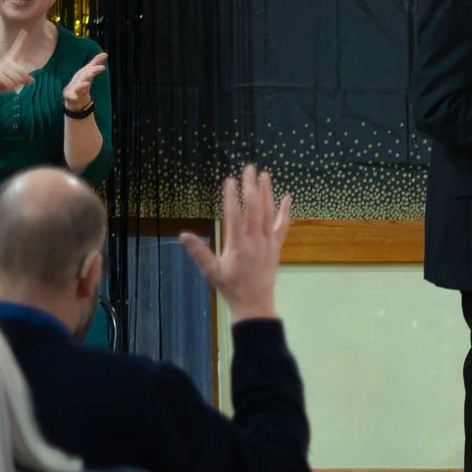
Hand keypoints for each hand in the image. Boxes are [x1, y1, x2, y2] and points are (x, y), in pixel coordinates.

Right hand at [0, 29, 38, 101]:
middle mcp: (5, 62)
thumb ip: (22, 80)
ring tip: (5, 84)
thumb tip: (32, 80)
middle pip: (23, 71)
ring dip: (14, 84)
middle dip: (21, 80)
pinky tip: (2, 85)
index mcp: (8, 61)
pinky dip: (10, 87)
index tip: (25, 30)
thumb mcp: (12, 83)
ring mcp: (1, 67)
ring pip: (18, 77)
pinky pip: (12, 82)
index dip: (21, 40)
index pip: (16, 48)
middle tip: (12, 84)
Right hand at [62, 52, 107, 112]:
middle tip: (93, 72)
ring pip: (78, 87)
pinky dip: (73, 97)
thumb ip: (95, 63)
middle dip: (88, 74)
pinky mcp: (70, 96)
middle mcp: (79, 80)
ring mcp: (74, 88)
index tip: (103, 67)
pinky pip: (71, 97)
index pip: (90, 70)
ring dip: (82, 85)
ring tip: (86, 83)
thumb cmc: (81, 82)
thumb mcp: (89, 72)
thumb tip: (105, 54)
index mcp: (84, 75)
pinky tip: (75, 97)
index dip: (96, 69)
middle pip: (84, 77)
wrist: (72, 96)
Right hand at [179, 164, 291, 322]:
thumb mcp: (211, 271)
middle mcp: (255, 240)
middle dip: (251, 186)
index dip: (232, 196)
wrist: (255, 303)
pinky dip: (285, 211)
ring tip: (264, 175)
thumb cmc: (231, 287)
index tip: (229, 180)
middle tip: (249, 168)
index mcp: (237, 244)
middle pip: (254, 208)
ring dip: (267, 193)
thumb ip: (199, 252)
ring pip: (269, 213)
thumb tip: (183, 235)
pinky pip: (283, 226)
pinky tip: (288, 197)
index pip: (234, 214)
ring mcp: (267, 242)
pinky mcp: (276, 247)